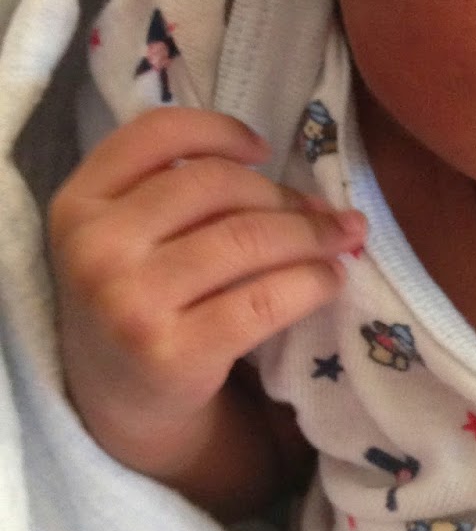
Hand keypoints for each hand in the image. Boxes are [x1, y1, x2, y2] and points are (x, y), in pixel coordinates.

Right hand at [49, 108, 364, 461]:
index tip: (263, 150)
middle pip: (217, 185)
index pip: (155, 134)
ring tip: (341, 239)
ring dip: (312, 235)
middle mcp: (94, 248)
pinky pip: (265, 298)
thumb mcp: (134, 234)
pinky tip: (329, 280)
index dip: (219, 130)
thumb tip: (317, 199)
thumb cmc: (142, 294)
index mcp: (79, 203)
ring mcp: (128, 304)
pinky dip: (312, 282)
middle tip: (323, 212)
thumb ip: (193, 196)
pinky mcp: (172, 354)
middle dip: (283, 196)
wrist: (119, 399)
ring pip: (248, 238)